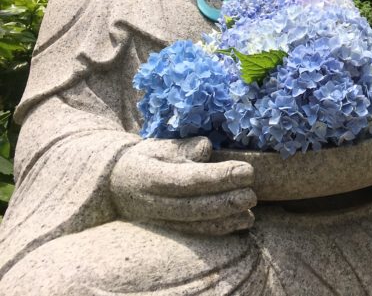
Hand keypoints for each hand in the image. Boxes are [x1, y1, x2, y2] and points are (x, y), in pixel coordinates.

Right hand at [110, 137, 255, 234]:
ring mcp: (159, 219)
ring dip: (226, 219)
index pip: (188, 179)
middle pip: (193, 206)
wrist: (115, 185)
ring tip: (250, 210)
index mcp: (150, 176)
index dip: (219, 177)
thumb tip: (205, 147)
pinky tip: (243, 222)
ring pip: (196, 223)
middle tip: (252, 193)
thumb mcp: (158, 145)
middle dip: (226, 201)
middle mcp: (153, 203)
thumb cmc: (145, 159)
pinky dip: (221, 229)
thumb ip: (182, 146)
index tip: (246, 171)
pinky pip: (196, 232)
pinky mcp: (169, 229)